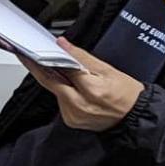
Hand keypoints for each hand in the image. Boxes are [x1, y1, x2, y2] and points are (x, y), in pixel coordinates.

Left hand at [21, 39, 144, 130]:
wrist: (135, 117)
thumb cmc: (126, 94)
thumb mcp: (108, 70)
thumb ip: (82, 57)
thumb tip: (63, 45)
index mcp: (91, 90)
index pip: (61, 69)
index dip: (46, 58)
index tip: (32, 51)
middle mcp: (79, 105)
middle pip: (50, 82)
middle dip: (39, 68)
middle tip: (30, 56)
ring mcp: (73, 115)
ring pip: (55, 91)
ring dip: (55, 80)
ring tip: (63, 71)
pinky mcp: (70, 121)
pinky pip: (60, 101)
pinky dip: (62, 91)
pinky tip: (72, 87)